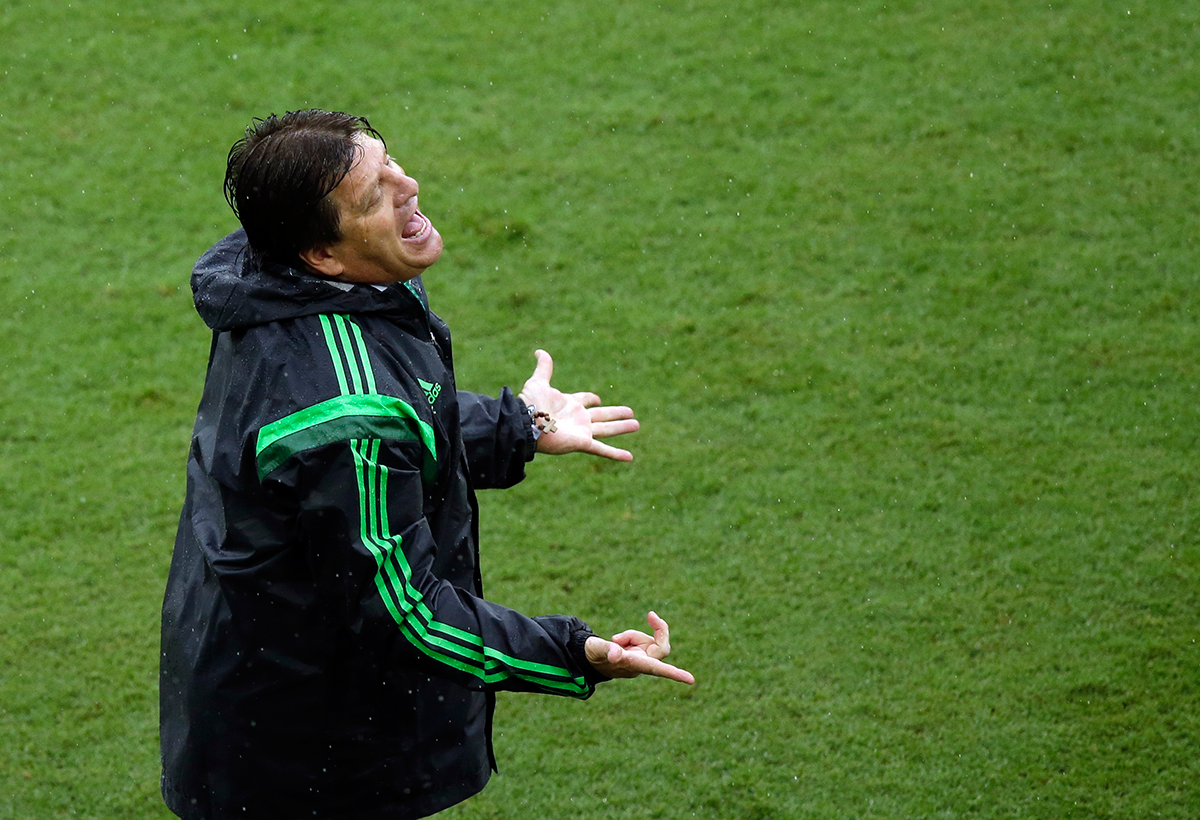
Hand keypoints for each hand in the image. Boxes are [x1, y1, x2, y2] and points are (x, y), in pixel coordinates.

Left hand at [517, 349, 639, 460]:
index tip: (597, 399)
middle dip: (616, 413)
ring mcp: (582, 431)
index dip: (591, 398)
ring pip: (607, 430)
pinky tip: (630, 457)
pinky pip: (602, 449)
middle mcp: (578, 418)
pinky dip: (616, 454)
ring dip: (621, 428)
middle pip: (602, 415)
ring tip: (637, 425)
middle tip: (631, 412)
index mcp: (570, 404)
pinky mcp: (583, 443)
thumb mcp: (538, 382)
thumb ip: (544, 368)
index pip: (585, 400)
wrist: (526, 423)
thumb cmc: (531, 404)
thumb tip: (539, 351)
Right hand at [585, 611, 694, 684]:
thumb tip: (615, 654)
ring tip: (614, 639)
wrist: (591, 657)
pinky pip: (643, 638)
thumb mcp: (598, 650)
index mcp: (634, 666)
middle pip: (662, 647)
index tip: (690, 679)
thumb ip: (607, 649)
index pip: (658, 669)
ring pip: (650, 640)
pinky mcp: (641, 652)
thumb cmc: (594, 655)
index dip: (674, 673)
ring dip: (633, 635)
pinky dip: (631, 636)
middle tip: (651, 614)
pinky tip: (617, 641)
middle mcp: (642, 664)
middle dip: (659, 630)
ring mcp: (643, 658)